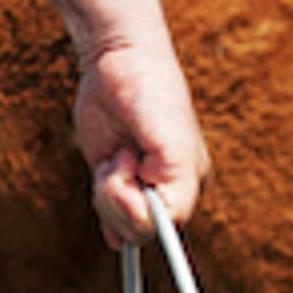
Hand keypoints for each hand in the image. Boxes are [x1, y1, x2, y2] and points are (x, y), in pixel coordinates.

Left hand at [75, 39, 208, 248]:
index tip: (129, 169)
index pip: (163, 226)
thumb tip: (154, 224)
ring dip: (106, 191)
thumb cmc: (153, 96)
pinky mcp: (116, 184)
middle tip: (123, 156)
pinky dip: (102, 204)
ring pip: (118, 225)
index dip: (137, 208)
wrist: (120, 62)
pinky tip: (108, 173)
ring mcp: (139, 190)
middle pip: (137, 230)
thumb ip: (177, 192)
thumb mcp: (174, 146)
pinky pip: (108, 220)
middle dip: (118, 196)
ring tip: (118, 154)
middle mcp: (168, 192)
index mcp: (190, 184)